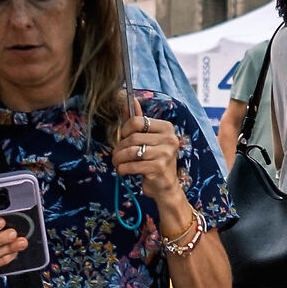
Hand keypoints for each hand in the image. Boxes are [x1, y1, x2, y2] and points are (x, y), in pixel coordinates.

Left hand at [113, 112, 194, 236]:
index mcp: (167, 128)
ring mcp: (166, 153)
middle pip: (133, 138)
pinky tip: (123, 171)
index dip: (126, 130)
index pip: (138, 121)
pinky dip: (123, 169)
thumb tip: (130, 100)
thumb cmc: (154, 161)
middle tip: (116, 156)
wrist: (165, 187)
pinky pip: (132, 165)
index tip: (124, 139)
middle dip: (120, 148)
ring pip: (131, 152)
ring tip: (117, 163)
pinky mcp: (159, 168)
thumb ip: (138, 121)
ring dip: (119, 159)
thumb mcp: (148, 139)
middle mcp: (169, 139)